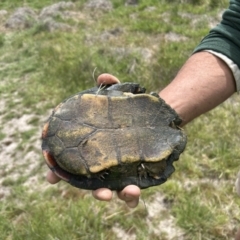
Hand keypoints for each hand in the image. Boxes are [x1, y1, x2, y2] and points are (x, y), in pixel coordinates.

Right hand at [46, 73, 140, 207]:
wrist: (155, 120)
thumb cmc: (131, 111)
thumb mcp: (121, 96)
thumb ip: (110, 85)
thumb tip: (103, 76)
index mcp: (91, 148)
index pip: (70, 162)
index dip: (58, 171)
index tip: (51, 177)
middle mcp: (102, 163)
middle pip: (87, 182)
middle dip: (85, 188)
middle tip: (91, 189)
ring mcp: (118, 173)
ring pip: (108, 191)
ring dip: (106, 195)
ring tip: (113, 192)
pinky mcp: (135, 178)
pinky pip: (130, 194)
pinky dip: (129, 196)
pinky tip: (133, 189)